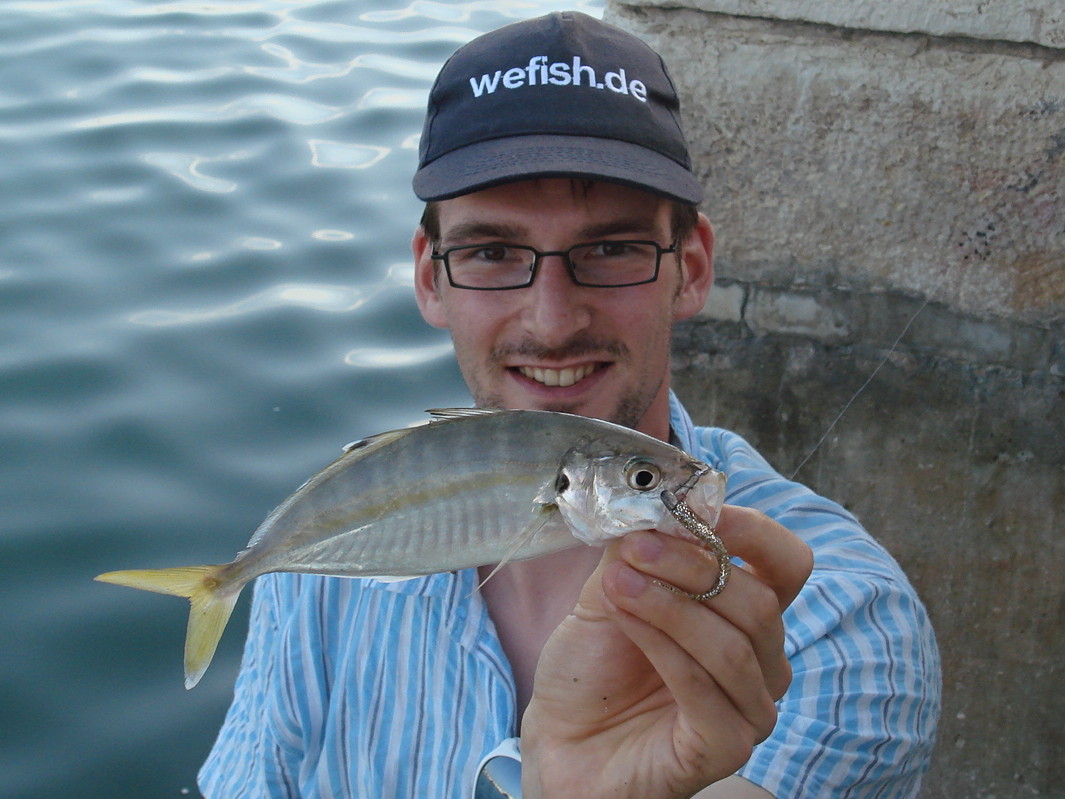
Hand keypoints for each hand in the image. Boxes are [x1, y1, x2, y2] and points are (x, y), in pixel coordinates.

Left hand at [520, 504, 812, 798]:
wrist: (560, 739)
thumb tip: (658, 505)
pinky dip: (663, 648)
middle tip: (635, 549)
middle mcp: (762, 661)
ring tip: (617, 585)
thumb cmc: (593, 666)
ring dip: (671, 606)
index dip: (753, 533)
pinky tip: (624, 622)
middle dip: (692, 566)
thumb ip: (639, 550)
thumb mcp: (612, 589)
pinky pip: (707, 690)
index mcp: (745, 614)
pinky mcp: (726, 747)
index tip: (697, 512)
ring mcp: (750, 708)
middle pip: (759, 600)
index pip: (786, 564)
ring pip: (734, 644)